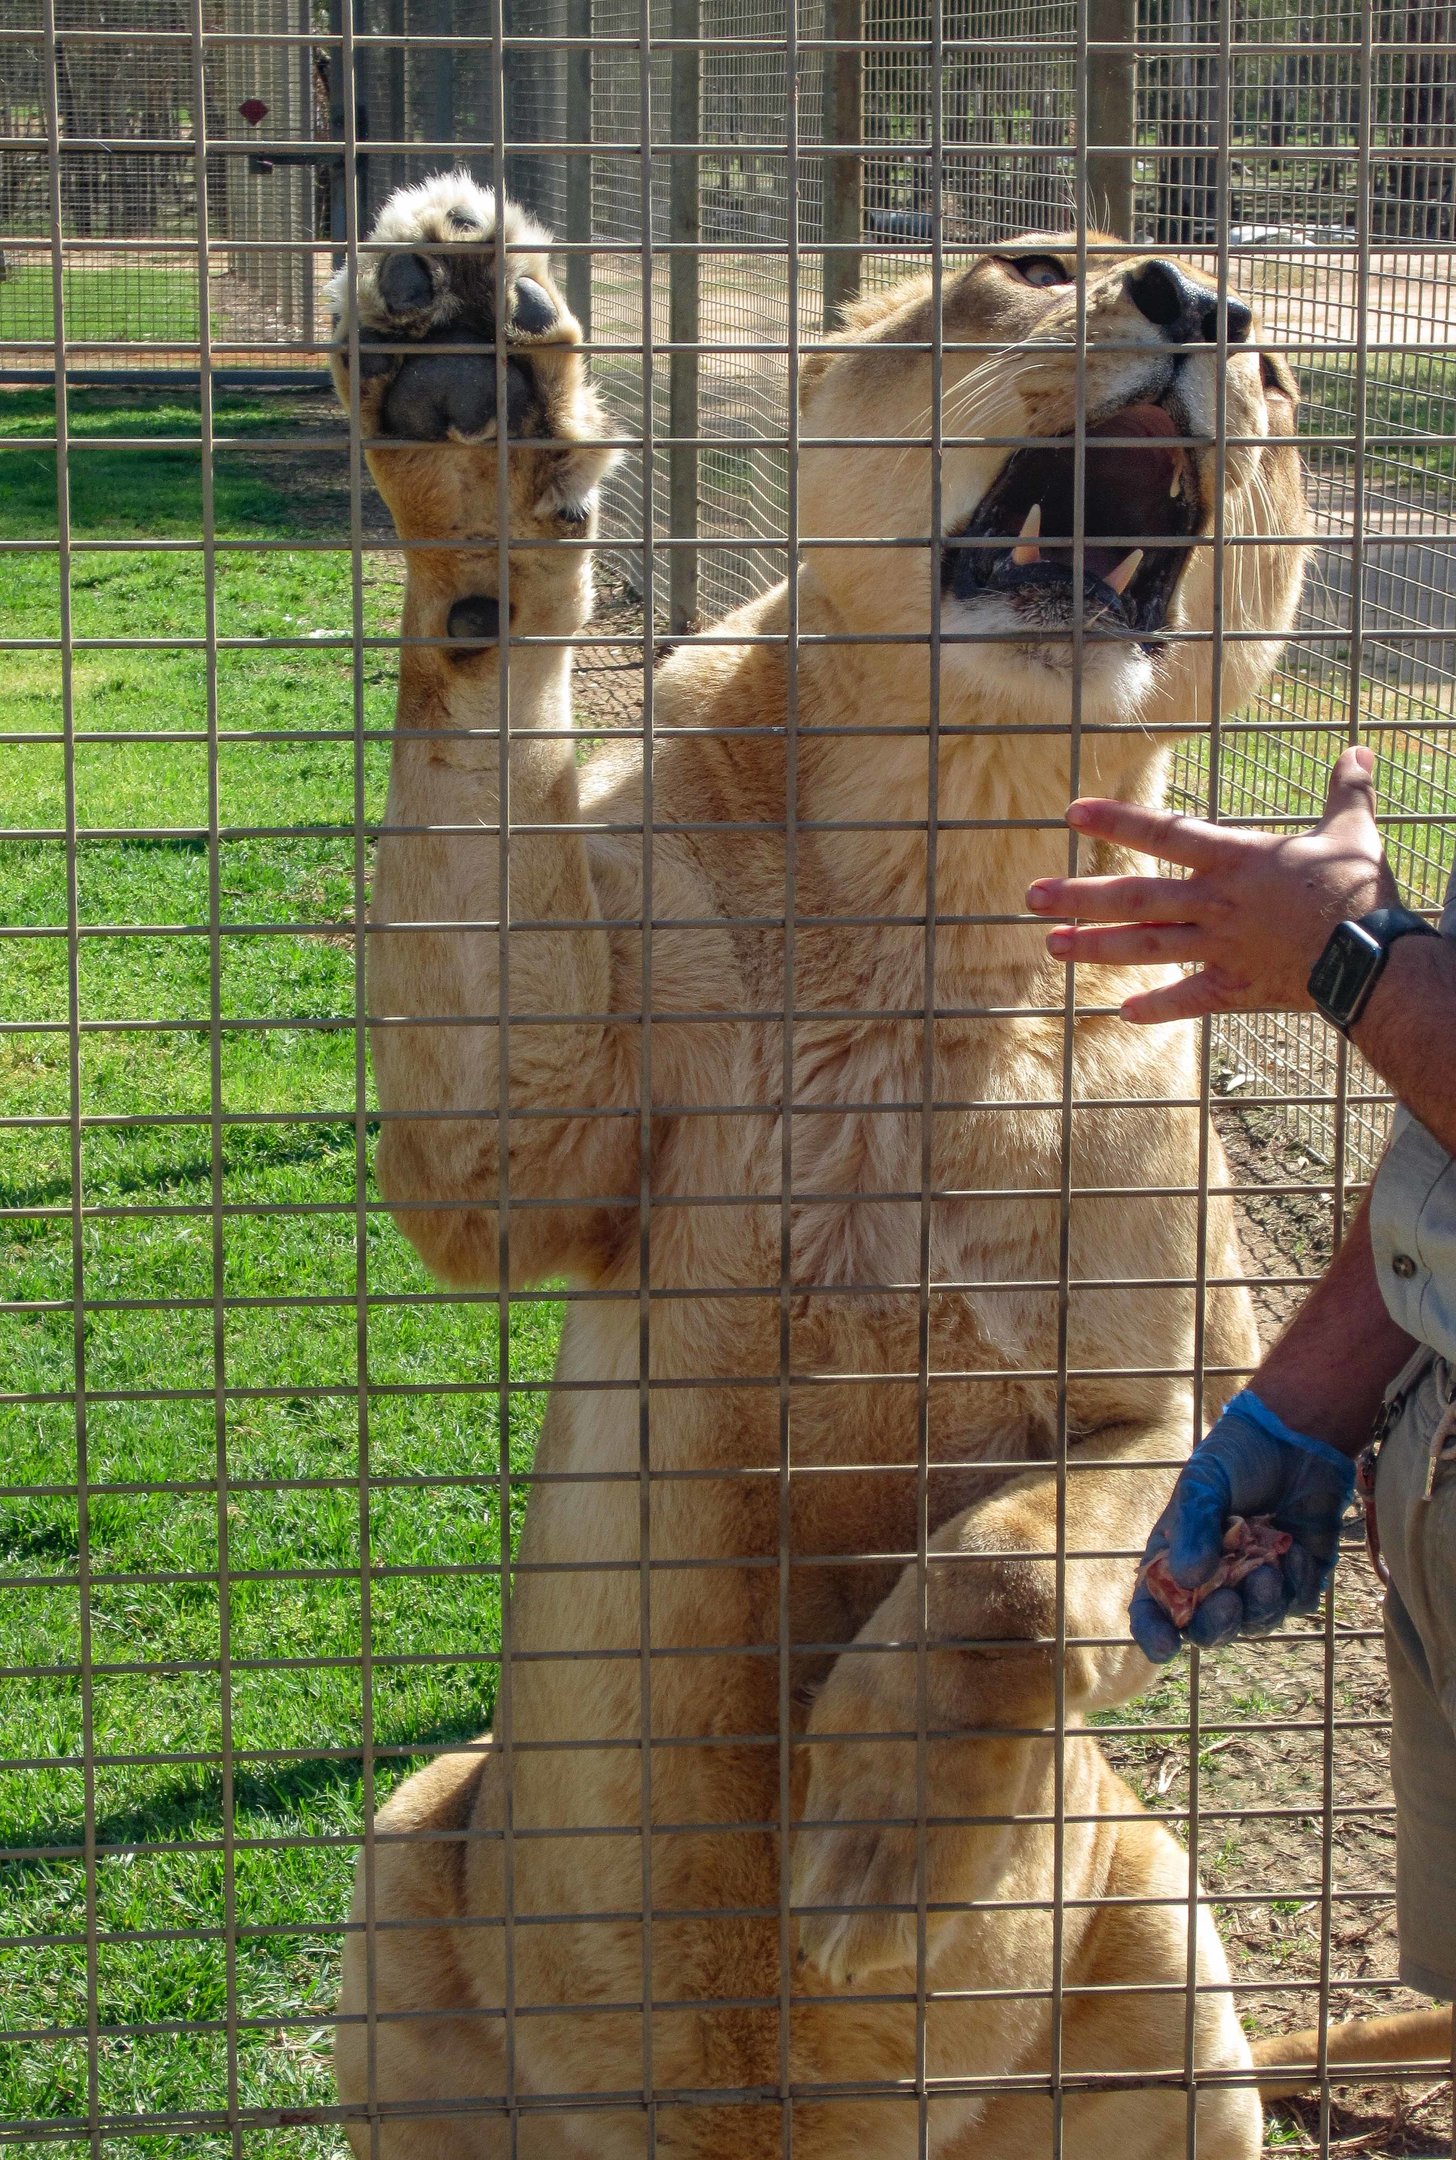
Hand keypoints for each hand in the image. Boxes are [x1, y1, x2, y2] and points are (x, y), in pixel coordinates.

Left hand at [1026, 746, 1399, 1022]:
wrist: (1373, 958)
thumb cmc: (1361, 890)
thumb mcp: (1354, 832)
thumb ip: (1346, 792)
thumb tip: (1360, 752)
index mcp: (1237, 859)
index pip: (1165, 833)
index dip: (1118, 822)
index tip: (1072, 814)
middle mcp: (1217, 902)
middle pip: (1137, 898)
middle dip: (1081, 897)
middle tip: (1032, 896)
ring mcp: (1221, 947)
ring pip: (1147, 947)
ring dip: (1097, 948)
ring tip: (1052, 947)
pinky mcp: (1235, 987)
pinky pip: (1189, 999)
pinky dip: (1158, 1007)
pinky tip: (1122, 1012)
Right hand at [1129, 1393, 1355, 1662]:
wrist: (1297, 1436)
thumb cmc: (1238, 1455)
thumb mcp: (1204, 1483)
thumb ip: (1195, 1528)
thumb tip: (1189, 1580)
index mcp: (1177, 1556)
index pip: (1155, 1606)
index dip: (1154, 1632)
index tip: (1164, 1648)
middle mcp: (1214, 1576)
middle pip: (1207, 1628)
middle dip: (1218, 1624)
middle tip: (1230, 1603)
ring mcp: (1256, 1579)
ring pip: (1256, 1622)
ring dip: (1263, 1602)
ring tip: (1271, 1564)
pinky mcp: (1297, 1576)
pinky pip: (1296, 1602)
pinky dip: (1297, 1582)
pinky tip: (1295, 1547)